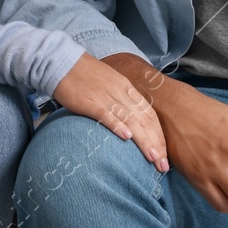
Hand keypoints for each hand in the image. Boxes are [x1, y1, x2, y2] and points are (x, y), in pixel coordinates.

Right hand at [51, 53, 168, 171]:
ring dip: (143, 140)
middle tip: (163, 165)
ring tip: (152, 158)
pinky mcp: (89, 101)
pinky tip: (126, 138)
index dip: (159, 136)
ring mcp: (105, 96)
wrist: (62, 62)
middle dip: (156, 144)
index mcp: (127, 88)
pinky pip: (106, 114)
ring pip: (130, 119)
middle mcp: (120, 92)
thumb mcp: (110, 83)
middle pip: (144, 120)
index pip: (149, 114)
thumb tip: (133, 123)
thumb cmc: (85, 76)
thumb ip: (122, 100)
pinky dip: (117, 125)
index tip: (165, 155)